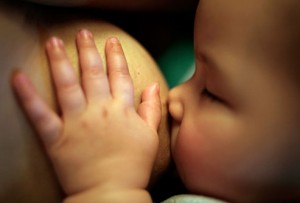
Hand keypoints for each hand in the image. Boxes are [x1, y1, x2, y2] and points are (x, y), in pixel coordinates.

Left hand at [12, 29, 160, 199]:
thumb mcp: (150, 135)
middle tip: (83, 33)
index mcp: (122, 110)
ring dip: (60, 60)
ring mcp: (77, 122)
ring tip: (54, 41)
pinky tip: (18, 77)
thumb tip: (153, 85)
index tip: (112, 42)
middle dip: (88, 50)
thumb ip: (152, 108)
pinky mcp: (57, 137)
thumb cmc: (134, 165)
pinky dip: (27, 95)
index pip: (119, 76)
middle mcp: (100, 110)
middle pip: (93, 73)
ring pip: (67, 84)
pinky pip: (40, 113)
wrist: (112, 193)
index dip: (116, 57)